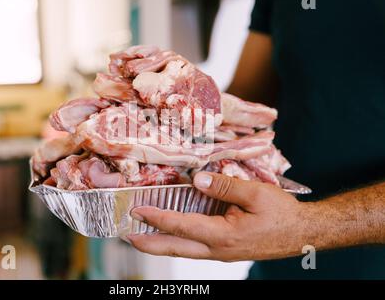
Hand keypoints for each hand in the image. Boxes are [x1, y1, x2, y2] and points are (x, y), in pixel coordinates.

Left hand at [127, 172, 313, 260]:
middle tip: (128, 236)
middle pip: (176, 249)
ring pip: (185, 251)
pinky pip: (197, 248)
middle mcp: (218, 249)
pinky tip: (174, 234)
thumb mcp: (255, 193)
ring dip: (162, 244)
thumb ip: (224, 186)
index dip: (157, 218)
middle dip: (150, 244)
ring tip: (144, 236)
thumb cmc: (282, 213)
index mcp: (223, 235)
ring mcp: (222, 253)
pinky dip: (180, 241)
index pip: (181, 226)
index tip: (138, 211)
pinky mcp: (226, 250)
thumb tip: (197, 179)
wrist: (303, 233)